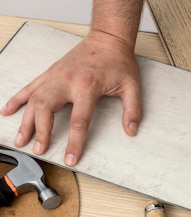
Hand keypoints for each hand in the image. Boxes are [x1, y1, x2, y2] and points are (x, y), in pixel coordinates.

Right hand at [0, 29, 141, 165]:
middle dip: (41, 132)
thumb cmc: (119, 61)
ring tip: (20, 139)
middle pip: (47, 110)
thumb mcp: (132, 87)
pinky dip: (17, 99)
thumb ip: (132, 110)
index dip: (74, 142)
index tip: (70, 158)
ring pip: (34, 100)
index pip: (80, 121)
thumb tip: (131, 130)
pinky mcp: (50, 73)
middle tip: (39, 149)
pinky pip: (29, 87)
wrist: (107, 39)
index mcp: (87, 86)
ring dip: (25, 121)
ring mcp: (55, 76)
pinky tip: (7, 110)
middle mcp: (67, 81)